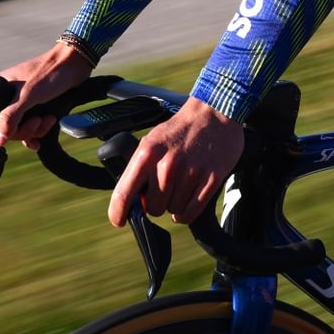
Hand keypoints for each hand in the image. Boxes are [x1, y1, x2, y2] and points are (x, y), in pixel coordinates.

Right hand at [0, 41, 95, 157]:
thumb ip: (10, 117)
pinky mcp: (31, 109)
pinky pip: (28, 130)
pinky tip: (48, 124)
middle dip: (20, 131)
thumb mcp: (28, 96)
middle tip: (36, 120)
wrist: (74, 64)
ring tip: (46, 118)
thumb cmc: (49, 73)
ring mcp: (17, 105)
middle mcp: (2, 99)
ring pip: (16, 132)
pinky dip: (38, 131)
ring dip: (33, 130)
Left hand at [108, 98, 243, 227]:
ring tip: (183, 183)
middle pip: (153, 208)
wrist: (214, 112)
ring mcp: (191, 172)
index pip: (125, 193)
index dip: (118, 212)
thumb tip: (132, 201)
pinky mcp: (211, 179)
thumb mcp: (152, 142)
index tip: (118, 220)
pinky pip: (191, 212)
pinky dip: (188, 212)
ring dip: (176, 203)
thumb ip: (140, 169)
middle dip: (157, 203)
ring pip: (174, 210)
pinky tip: (188, 198)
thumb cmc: (181, 130)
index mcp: (148, 153)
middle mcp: (168, 164)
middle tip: (166, 188)